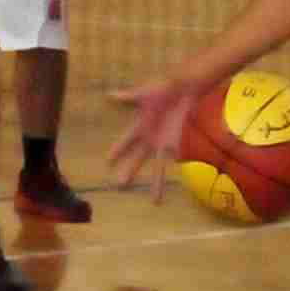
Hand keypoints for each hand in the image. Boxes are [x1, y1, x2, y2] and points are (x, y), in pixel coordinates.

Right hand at [107, 71, 215, 188]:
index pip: (125, 142)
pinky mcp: (176, 143)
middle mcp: (150, 139)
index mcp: (140, 128)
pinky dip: (175, 165)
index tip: (107, 162)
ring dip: (156, 184)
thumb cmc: (162, 90)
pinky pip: (175, 157)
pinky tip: (174, 178)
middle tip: (120, 185)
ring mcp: (163, 143)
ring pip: (158, 168)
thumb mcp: (143, 95)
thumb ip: (127, 98)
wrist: (182, 89)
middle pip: (138, 159)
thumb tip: (108, 95)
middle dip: (129, 171)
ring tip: (155, 201)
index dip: (117, 151)